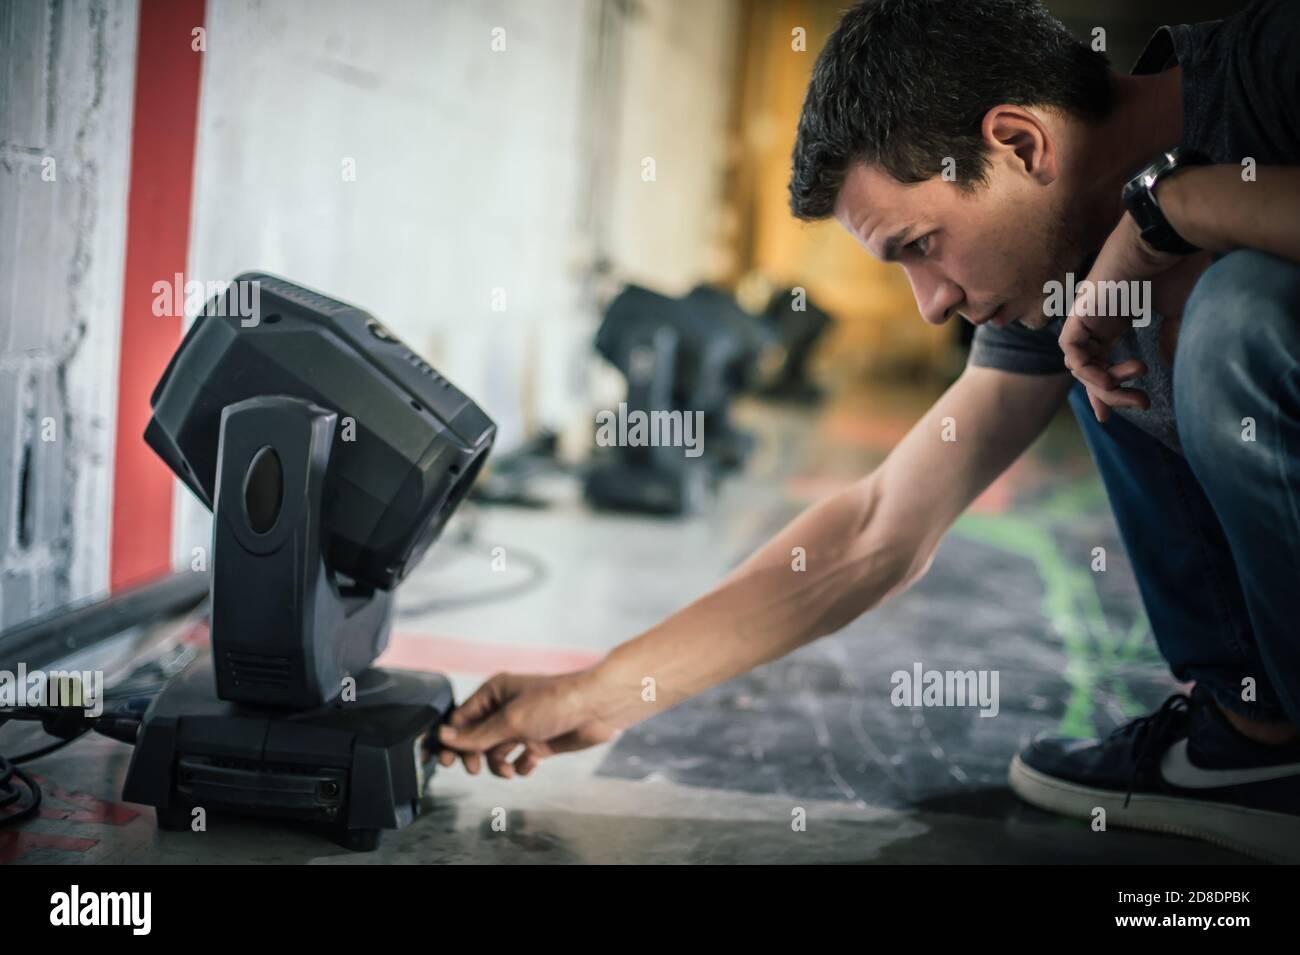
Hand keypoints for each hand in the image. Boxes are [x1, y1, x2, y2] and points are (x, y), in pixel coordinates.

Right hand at [434, 670, 618, 777]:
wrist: (597, 708)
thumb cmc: (555, 702)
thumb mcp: (510, 720)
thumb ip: (477, 735)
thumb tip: (443, 737)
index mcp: (494, 693)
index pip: (461, 719)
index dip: (452, 741)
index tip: (447, 762)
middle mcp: (506, 708)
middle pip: (476, 738)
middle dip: (474, 755)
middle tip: (474, 768)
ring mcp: (523, 726)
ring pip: (496, 751)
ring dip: (497, 765)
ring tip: (507, 770)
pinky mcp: (539, 741)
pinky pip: (519, 759)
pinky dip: (520, 766)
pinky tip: (528, 765)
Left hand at [1059, 212, 1182, 420]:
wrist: (1168, 238)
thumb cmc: (1177, 266)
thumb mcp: (1176, 310)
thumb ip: (1168, 336)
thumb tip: (1168, 363)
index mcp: (1116, 316)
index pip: (1102, 357)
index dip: (1110, 385)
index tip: (1132, 406)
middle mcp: (1097, 317)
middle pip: (1089, 366)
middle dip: (1110, 393)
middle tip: (1140, 405)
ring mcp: (1087, 314)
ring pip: (1078, 363)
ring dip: (1104, 386)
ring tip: (1137, 393)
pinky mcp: (1080, 312)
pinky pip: (1070, 350)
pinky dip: (1087, 369)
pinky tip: (1110, 379)